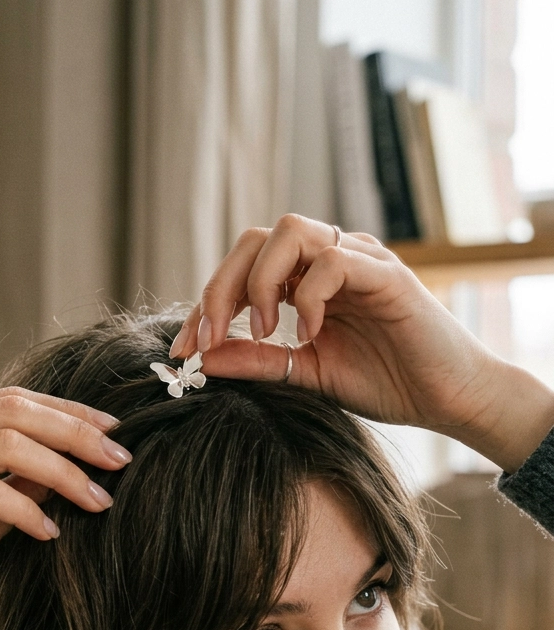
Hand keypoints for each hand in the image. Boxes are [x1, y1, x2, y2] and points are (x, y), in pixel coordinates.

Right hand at [0, 386, 130, 629]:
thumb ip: (18, 482)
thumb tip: (75, 463)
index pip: (11, 399)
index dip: (68, 411)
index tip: (114, 430)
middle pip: (14, 411)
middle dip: (76, 433)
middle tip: (120, 459)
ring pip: (5, 446)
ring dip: (63, 473)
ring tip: (99, 501)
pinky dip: (26, 511)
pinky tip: (50, 532)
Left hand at [172, 214, 553, 473]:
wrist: (446, 399)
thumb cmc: (384, 383)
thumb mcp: (304, 375)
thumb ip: (256, 361)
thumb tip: (202, 357)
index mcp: (306, 280)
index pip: (242, 267)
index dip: (205, 303)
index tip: (183, 350)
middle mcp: (329, 259)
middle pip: (256, 238)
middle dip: (221, 287)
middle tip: (207, 336)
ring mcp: (358, 260)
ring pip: (290, 230)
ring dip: (262, 281)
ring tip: (262, 330)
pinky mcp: (386, 274)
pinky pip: (334, 261)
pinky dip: (310, 296)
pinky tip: (309, 334)